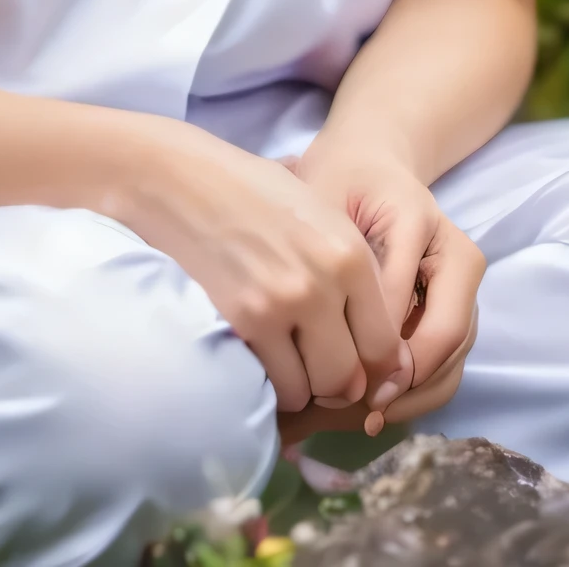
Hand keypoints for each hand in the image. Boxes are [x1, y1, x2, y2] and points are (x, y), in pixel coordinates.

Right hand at [121, 120, 412, 418]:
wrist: (183, 179)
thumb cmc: (252, 193)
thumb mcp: (320, 217)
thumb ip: (352, 274)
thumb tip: (380, 350)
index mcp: (350, 253)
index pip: (386, 345)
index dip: (373, 367)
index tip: (356, 368)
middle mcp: (324, 283)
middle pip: (352, 378)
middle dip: (338, 384)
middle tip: (319, 369)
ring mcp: (283, 305)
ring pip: (313, 389)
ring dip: (303, 385)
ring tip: (287, 359)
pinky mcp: (243, 321)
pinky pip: (275, 384)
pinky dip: (271, 382)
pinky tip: (262, 356)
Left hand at [286, 135, 484, 433]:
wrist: (370, 163)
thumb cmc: (337, 181)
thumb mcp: (323, 206)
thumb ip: (334, 264)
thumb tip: (342, 341)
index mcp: (419, 221)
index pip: (403, 300)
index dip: (375, 350)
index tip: (339, 382)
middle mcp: (456, 255)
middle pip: (448, 336)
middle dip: (404, 383)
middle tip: (359, 412)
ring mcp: (464, 285)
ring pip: (454, 357)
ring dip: (413, 396)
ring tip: (364, 418)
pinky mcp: (460, 307)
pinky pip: (448, 361)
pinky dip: (418, 390)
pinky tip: (377, 406)